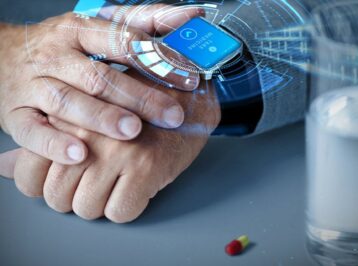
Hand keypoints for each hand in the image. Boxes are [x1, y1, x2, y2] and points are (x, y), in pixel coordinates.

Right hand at [0, 5, 201, 164]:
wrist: (0, 57)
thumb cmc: (60, 47)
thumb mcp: (97, 27)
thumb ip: (144, 21)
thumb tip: (190, 15)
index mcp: (78, 32)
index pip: (122, 42)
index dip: (156, 61)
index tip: (187, 80)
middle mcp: (56, 57)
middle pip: (99, 77)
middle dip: (138, 97)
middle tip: (170, 115)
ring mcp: (34, 86)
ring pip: (68, 102)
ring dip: (101, 117)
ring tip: (131, 131)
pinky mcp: (17, 114)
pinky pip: (32, 131)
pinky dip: (54, 144)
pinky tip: (79, 155)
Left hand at [6, 70, 220, 222]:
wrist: (185, 101)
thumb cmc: (132, 112)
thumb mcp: (83, 116)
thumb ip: (43, 142)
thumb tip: (3, 168)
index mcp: (66, 117)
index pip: (29, 172)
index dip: (41, 187)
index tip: (59, 183)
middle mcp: (86, 132)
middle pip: (57, 196)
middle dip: (73, 198)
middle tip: (94, 183)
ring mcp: (116, 150)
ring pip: (86, 209)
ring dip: (101, 204)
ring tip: (116, 183)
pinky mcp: (145, 167)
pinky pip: (120, 212)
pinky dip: (127, 207)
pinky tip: (136, 187)